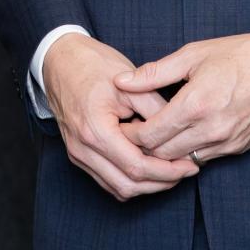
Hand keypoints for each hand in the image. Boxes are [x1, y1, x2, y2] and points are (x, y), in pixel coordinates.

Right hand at [39, 33, 194, 201]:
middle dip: (161, 183)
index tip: (189, 165)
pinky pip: (107, 181)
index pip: (136, 166)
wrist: (60, 61)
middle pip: (127, 185)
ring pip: (117, 188)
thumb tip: (180, 131)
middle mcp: (82, 149)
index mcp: (94, 130)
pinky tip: (150, 168)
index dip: (167, 171)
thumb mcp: (129, 83)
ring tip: (172, 171)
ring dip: (147, 186)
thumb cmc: (93, 66)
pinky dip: (130, 180)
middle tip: (186, 171)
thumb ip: (155, 109)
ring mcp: (78, 154)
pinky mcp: (78, 155)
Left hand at [115, 31, 249, 164]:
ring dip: (166, 153)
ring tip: (156, 136)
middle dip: (144, 146)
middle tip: (132, 133)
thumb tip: (122, 82)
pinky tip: (184, 136)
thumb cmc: (241, 54)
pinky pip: (206, 159)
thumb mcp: (194, 54)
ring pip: (183, 162)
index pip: (150, 135)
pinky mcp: (240, 148)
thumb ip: (154, 72)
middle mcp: (211, 130)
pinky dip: (190, 152)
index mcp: (195, 105)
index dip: (130, 134)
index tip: (122, 126)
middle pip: (162, 154)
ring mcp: (227, 142)